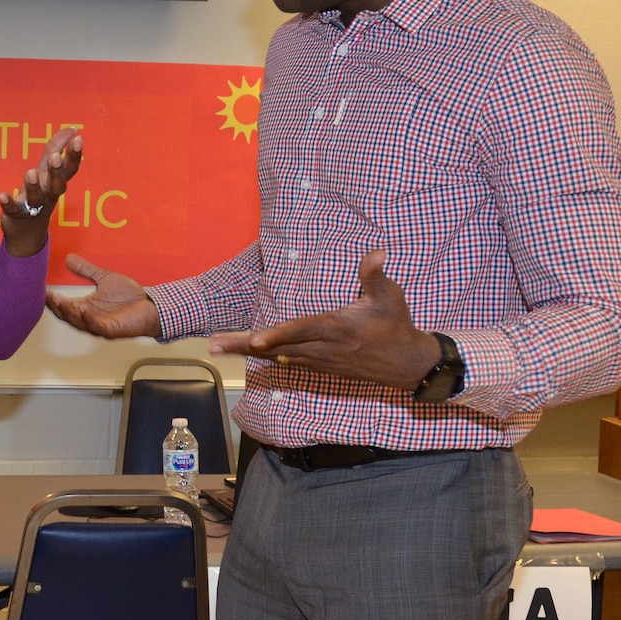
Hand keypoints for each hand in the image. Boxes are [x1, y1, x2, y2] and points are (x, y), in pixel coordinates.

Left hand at [0, 127, 83, 257]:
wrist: (27, 234)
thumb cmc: (40, 196)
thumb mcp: (47, 172)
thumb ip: (56, 149)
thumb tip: (72, 129)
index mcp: (56, 183)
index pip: (70, 169)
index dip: (74, 155)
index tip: (78, 139)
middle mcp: (48, 195)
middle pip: (57, 185)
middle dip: (57, 172)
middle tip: (55, 157)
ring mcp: (33, 206)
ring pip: (36, 197)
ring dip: (34, 186)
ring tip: (30, 173)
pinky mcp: (17, 215)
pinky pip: (13, 209)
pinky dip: (8, 203)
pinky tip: (2, 195)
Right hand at [45, 253, 162, 338]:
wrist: (151, 305)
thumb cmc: (129, 295)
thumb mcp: (104, 278)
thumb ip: (86, 270)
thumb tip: (68, 258)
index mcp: (85, 307)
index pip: (63, 304)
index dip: (52, 299)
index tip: (42, 288)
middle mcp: (89, 318)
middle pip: (66, 315)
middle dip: (57, 307)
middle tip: (49, 296)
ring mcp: (99, 325)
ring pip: (78, 322)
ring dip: (69, 313)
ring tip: (62, 302)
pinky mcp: (111, 330)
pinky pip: (96, 326)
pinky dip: (88, 319)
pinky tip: (83, 309)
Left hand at [207, 249, 439, 388]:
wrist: (407, 364)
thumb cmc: (396, 325)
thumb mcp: (390, 297)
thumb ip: (375, 275)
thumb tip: (377, 252)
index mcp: (337, 329)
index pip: (303, 331)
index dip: (279, 335)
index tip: (256, 339)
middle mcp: (323, 348)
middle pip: (277, 348)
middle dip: (244, 345)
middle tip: (213, 344)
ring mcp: (318, 361)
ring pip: (276, 357)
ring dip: (247, 351)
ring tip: (217, 346)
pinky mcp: (318, 367)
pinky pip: (285, 362)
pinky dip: (263, 357)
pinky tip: (244, 350)